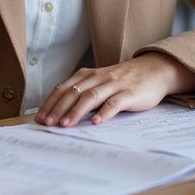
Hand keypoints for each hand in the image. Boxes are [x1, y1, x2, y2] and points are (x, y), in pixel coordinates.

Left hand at [35, 53, 194, 126]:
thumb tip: (62, 112)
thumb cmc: (124, 80)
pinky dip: (104, 112)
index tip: (40, 118)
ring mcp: (114, 84)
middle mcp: (99, 77)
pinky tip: (96, 122)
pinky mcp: (130, 93)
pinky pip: (115, 102)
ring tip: (65, 125)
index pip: (64, 88)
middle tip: (47, 124)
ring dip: (76, 111)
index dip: (50, 102)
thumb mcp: (101, 82)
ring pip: (91, 97)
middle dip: (58, 109)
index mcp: (88, 75)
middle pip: (74, 92)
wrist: (154, 70)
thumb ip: (84, 93)